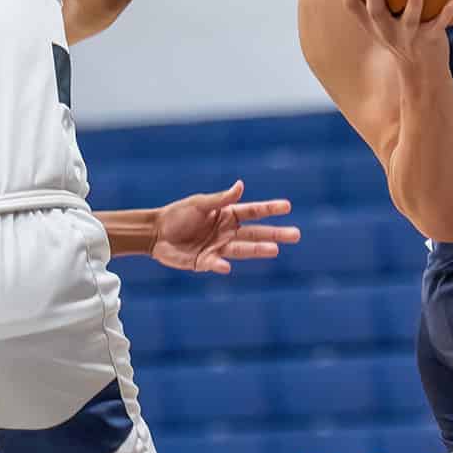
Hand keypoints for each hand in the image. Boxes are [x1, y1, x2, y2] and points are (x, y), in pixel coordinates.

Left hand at [151, 183, 300, 275]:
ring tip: (275, 250)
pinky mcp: (205, 262)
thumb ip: (220, 199)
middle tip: (296, 235)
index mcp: (228, 215)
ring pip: (242, 249)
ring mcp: (218, 248)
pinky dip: (220, 265)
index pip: (254, 212)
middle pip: (256, 233)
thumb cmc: (178, 214)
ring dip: (258, 249)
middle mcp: (227, 233)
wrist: (155, 233)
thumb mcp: (199, 203)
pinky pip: (215, 264)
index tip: (288, 206)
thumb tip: (241, 185)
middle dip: (275, 234)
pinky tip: (227, 267)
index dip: (270, 209)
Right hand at [337, 0, 452, 66]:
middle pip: (377, 12)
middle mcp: (389, 31)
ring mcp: (409, 37)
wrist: (423, 73)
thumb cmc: (402, 38)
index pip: (354, 7)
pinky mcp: (430, 40)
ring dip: (413, 3)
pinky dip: (445, 14)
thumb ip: (378, 2)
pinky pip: (438, 25)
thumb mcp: (384, 26)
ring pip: (409, 19)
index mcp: (375, 26)